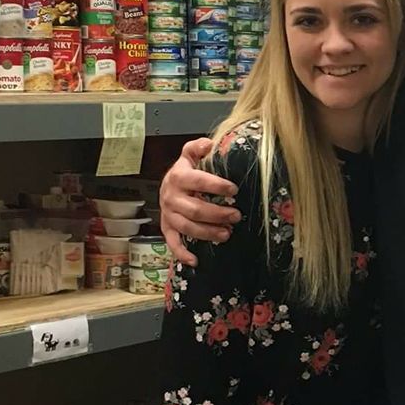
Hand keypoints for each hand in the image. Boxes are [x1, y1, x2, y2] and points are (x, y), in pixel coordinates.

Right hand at [161, 137, 239, 266]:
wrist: (167, 184)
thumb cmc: (185, 171)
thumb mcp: (190, 155)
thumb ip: (197, 147)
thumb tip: (209, 144)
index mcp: (178, 177)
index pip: (198, 181)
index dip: (216, 186)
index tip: (234, 190)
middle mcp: (171, 196)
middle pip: (195, 209)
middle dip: (218, 214)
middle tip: (237, 216)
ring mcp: (168, 214)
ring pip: (188, 227)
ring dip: (208, 233)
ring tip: (228, 234)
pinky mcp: (167, 228)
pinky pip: (172, 243)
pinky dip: (182, 254)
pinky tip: (195, 261)